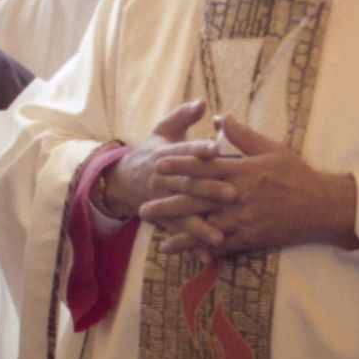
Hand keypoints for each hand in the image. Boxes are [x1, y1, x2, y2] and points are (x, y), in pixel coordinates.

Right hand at [100, 100, 234, 250]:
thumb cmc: (153, 150)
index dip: (199, 149)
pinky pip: (180, 234)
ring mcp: (164, 202)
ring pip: (184, 214)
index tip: (216, 148)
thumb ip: (183, 115)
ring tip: (221, 236)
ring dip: (202, 227)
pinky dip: (193, 247)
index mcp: (167, 155)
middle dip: (210, 190)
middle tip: (233, 194)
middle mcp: (165, 180)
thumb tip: (203, 102)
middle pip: (189, 185)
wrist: (124, 180)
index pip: (185, 151)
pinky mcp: (164, 220)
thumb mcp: (164, 129)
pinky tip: (208, 257)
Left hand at [149, 116, 356, 256]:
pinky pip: (221, 244)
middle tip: (144, 207)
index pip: (204, 166)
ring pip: (204, 224)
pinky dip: (200, 248)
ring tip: (155, 235)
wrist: (321, 206)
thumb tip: (220, 117)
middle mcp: (238, 195)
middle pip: (197, 198)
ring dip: (178, 231)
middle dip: (168, 203)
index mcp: (242, 170)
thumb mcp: (272, 149)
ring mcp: (243, 218)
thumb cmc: (297, 175)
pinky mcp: (250, 236)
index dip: (179, 165)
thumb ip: (243, 136)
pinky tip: (185, 252)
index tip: (158, 164)